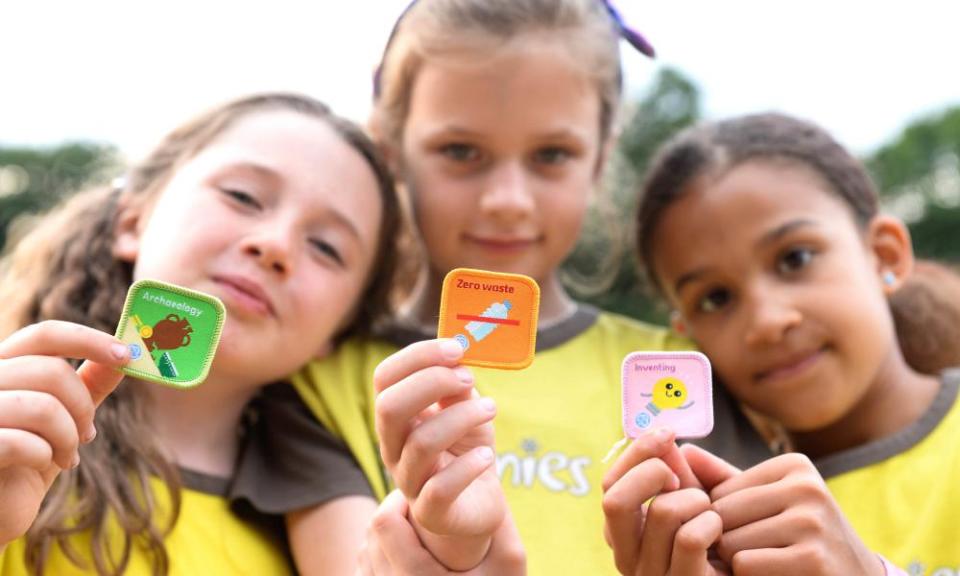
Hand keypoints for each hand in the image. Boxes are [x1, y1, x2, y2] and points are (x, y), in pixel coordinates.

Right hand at [0, 321, 128, 545]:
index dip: (89, 340)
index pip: (44, 334)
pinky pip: (21, 442)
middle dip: (83, 407)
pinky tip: (41, 465)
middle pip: (52, 371)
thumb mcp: (65, 418)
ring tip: (68, 456)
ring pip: (42, 406)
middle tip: (87, 435)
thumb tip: (125, 355)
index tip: (126, 355)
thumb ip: (89, 385)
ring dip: (68, 437)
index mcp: (3, 366)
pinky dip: (44, 456)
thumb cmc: (26, 462)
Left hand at [357, 489, 525, 575]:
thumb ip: (499, 524)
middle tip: (421, 509)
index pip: (384, 524)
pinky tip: (405, 553)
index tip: (423, 498)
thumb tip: (487, 477)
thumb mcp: (508, 563)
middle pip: (371, 535)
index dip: (400, 500)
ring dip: (386, 535)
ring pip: (365, 552)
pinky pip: (365, 571)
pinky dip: (379, 556)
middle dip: (395, 514)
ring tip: (415, 530)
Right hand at [373, 339, 505, 569]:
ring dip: (461, 417)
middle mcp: (394, 448)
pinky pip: (441, 488)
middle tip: (469, 378)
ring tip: (490, 409)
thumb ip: (457, 386)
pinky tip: (486, 455)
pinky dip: (468, 466)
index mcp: (396, 417)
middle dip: (432, 382)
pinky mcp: (432, 512)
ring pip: (421, 443)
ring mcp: (409, 481)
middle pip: (389, 407)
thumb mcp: (463, 410)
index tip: (456, 348)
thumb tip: (458, 357)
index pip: (385, 378)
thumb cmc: (465, 448)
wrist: (476, 503)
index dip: (417, 356)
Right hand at [601, 430, 738, 574]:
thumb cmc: (722, 537)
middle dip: (652, 472)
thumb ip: (680, 471)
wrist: (752, 570)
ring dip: (696, 499)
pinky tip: (719, 531)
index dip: (637, 452)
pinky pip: (689, 539)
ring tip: (711, 512)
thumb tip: (666, 440)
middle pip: (614, 500)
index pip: (609, 483)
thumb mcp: (698, 498)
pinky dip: (711, 523)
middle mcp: (627, 557)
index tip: (668, 435)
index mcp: (623, 532)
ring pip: (662, 512)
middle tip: (679, 478)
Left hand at [710, 453, 884, 575]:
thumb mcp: (769, 503)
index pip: (719, 492)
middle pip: (721, 516)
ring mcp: (812, 522)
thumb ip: (724, 480)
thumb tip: (682, 450)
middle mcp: (806, 488)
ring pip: (730, 543)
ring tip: (766, 564)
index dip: (721, 522)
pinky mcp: (813, 558)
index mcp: (794, 466)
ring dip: (737, 563)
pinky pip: (745, 564)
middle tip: (753, 554)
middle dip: (724, 543)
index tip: (751, 534)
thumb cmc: (801, 539)